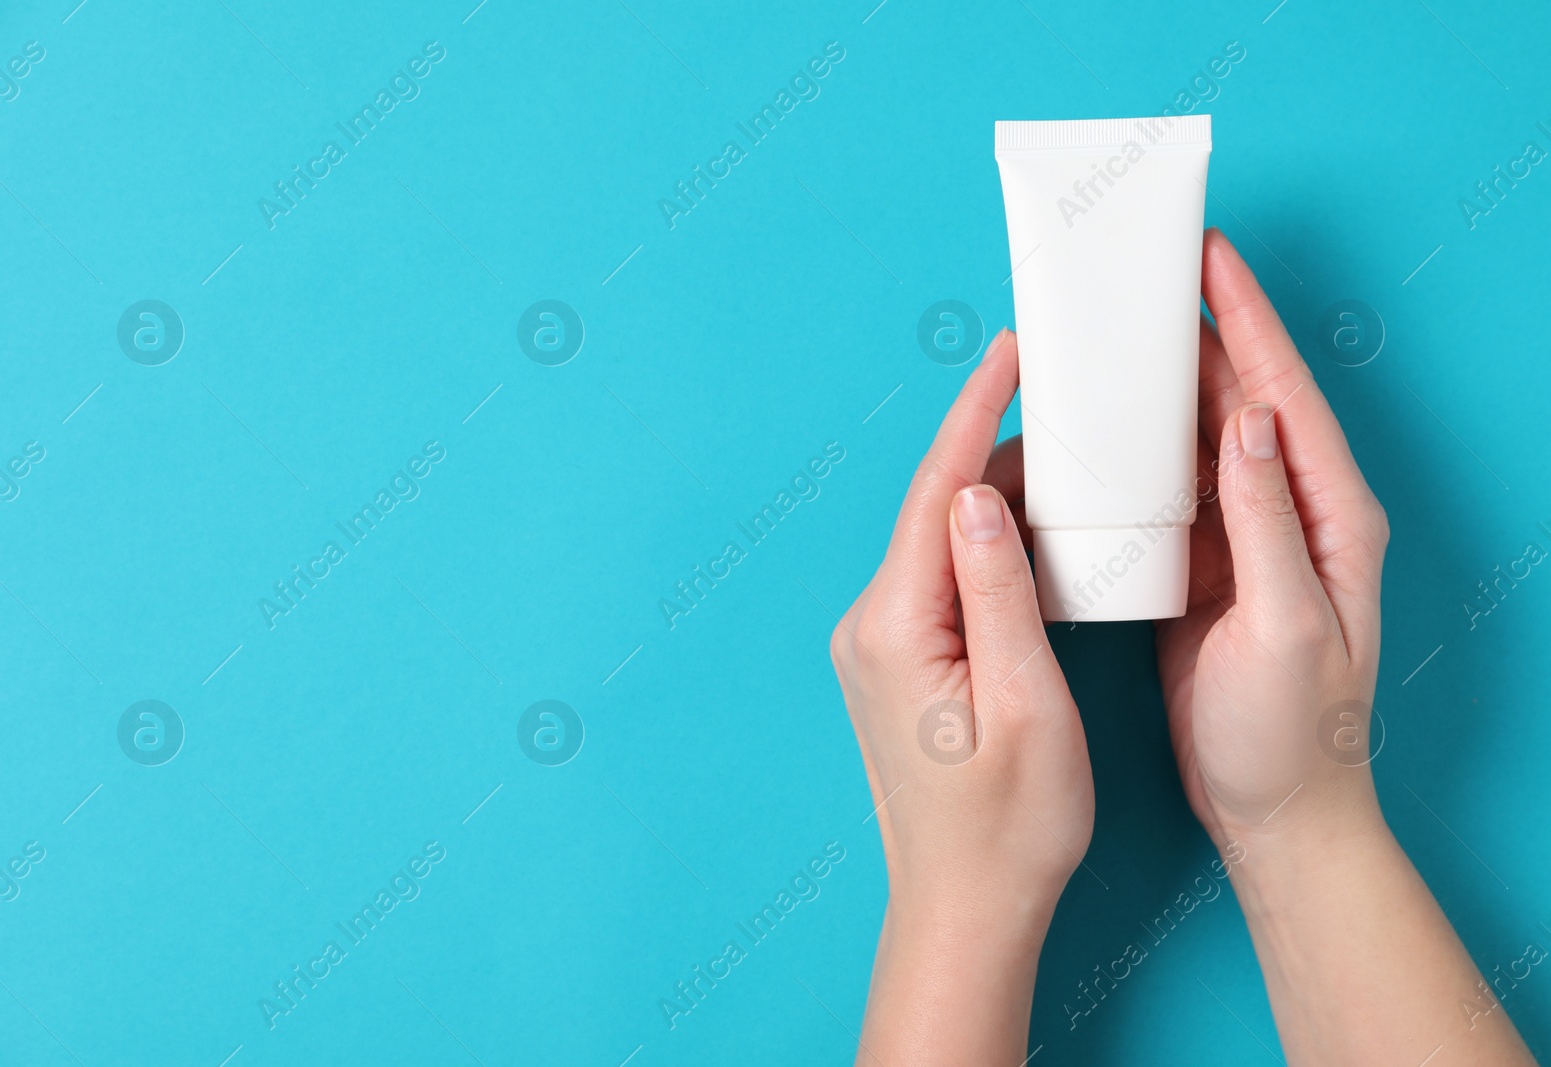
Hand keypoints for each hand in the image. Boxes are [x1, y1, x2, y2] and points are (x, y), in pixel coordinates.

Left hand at [831, 330, 1091, 1064]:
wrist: (967, 905)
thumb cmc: (1010, 824)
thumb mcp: (1030, 704)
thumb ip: (1001, 591)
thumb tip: (982, 494)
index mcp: (898, 628)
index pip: (936, 493)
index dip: (975, 414)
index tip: (1007, 352)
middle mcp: (871, 626)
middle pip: (935, 508)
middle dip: (994, 447)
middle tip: (1061, 398)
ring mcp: (879, 644)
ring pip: (939, 541)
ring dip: (995, 499)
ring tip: (1064, 459)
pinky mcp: (898, 662)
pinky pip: (940, 579)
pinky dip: (985, 547)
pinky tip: (1034, 536)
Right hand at [1154, 228, 1389, 849]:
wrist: (1273, 811)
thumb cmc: (1294, 732)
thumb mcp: (1287, 625)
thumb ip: (1267, 520)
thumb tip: (1246, 418)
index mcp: (1330, 516)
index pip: (1286, 395)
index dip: (1250, 320)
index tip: (1212, 259)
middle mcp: (1291, 514)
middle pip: (1243, 400)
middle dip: (1199, 334)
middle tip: (1145, 280)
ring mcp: (1246, 540)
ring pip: (1201, 440)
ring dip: (1162, 389)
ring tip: (1114, 339)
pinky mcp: (1205, 570)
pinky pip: (1169, 492)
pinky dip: (1136, 456)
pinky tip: (1101, 435)